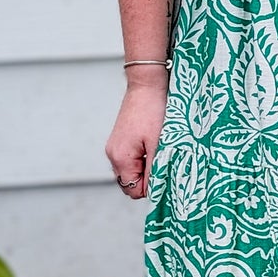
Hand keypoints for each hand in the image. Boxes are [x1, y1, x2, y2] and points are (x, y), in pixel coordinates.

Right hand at [105, 73, 166, 199]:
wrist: (146, 85)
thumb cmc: (153, 111)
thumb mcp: (159, 144)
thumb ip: (155, 170)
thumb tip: (155, 191)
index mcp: (120, 158)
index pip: (134, 190)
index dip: (151, 187)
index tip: (164, 173)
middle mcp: (113, 155)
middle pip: (130, 183)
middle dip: (147, 178)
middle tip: (163, 162)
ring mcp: (114, 147)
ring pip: (130, 171)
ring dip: (145, 168)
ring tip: (158, 150)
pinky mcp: (119, 140)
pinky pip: (130, 159)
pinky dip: (141, 158)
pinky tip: (152, 145)